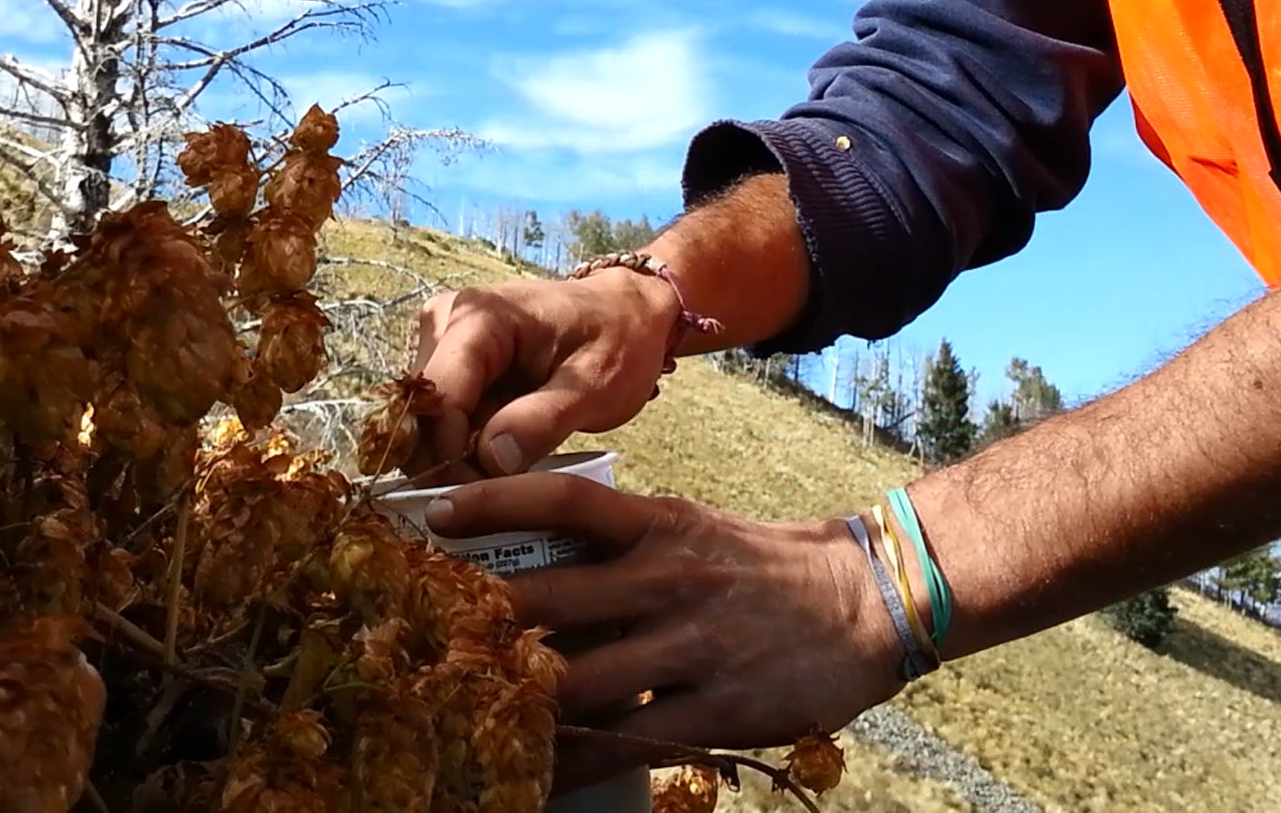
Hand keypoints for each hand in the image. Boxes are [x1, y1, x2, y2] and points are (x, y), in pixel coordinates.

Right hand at [411, 272, 681, 475]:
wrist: (625, 316)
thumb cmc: (617, 342)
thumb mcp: (596, 385)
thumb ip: (543, 420)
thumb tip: (491, 460)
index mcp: (481, 316)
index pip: (438, 397)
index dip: (449, 455)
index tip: (485, 496)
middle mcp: (446, 320)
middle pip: (421, 412)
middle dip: (449, 462)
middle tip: (499, 494)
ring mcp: (442, 340)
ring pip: (423, 421)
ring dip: (455, 457)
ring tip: (506, 474)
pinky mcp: (448, 361)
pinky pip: (438, 418)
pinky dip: (462, 446)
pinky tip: (499, 457)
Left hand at [424, 475, 903, 789]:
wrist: (860, 600)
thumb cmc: (761, 563)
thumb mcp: (693, 528)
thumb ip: (624, 547)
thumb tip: (540, 570)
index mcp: (660, 524)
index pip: (566, 501)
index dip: (497, 503)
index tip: (435, 514)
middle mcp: (666, 577)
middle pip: (553, 598)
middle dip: (482, 624)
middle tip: (420, 640)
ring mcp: (690, 644)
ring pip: (578, 682)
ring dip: (515, 704)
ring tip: (456, 718)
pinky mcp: (716, 708)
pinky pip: (627, 744)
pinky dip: (573, 765)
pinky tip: (534, 778)